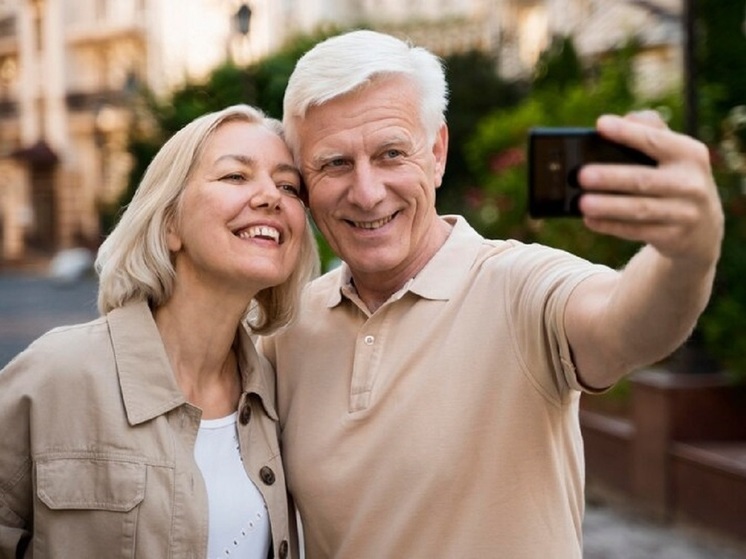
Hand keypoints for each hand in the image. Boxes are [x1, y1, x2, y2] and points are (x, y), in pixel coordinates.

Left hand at [578, 111, 723, 268]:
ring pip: (640, 209)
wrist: (702, 226)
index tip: (600, 125)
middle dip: (611, 177)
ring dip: (608, 206)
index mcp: (689, 154)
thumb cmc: (675, 178)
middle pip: (644, 179)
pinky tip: (590, 220)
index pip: (655, 140)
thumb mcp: (674, 153)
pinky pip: (637, 231)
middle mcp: (690, 183)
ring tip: (582, 202)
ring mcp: (684, 213)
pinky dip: (611, 226)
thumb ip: (650, 130)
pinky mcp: (673, 237)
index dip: (628, 133)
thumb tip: (625, 119)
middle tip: (582, 175)